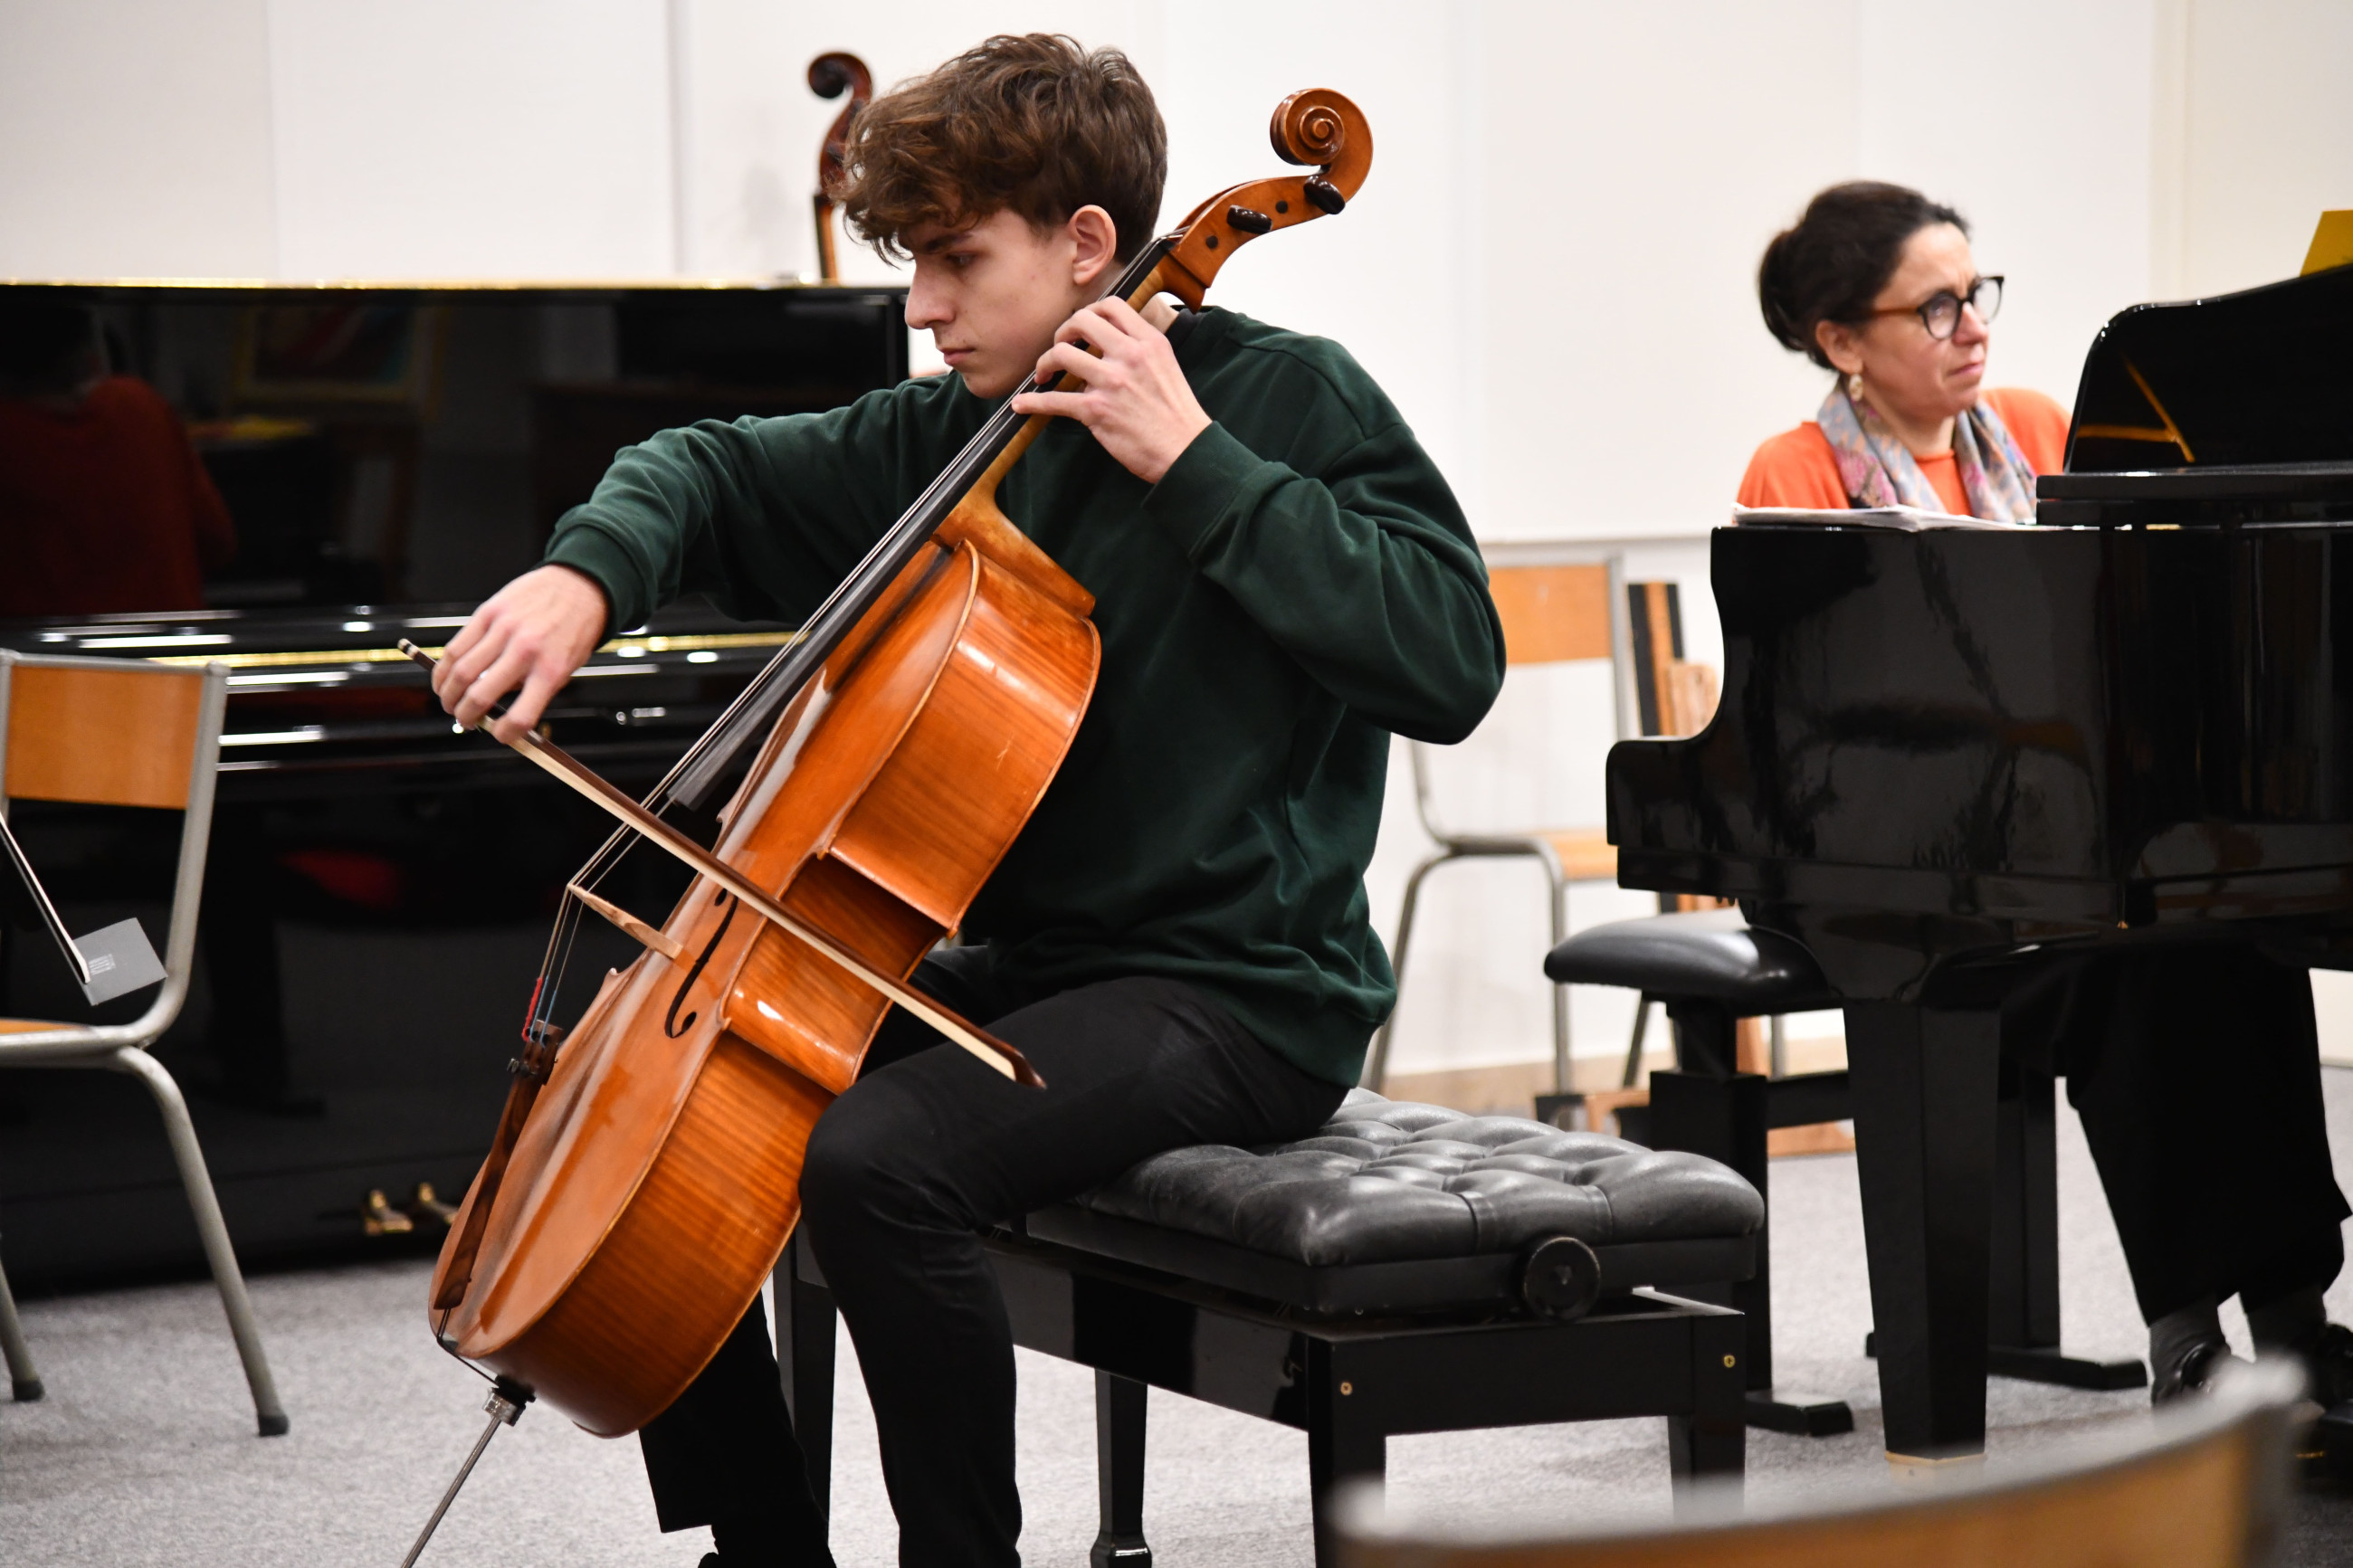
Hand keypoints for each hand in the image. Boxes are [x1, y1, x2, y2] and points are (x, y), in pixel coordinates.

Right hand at [433, 564, 608, 741]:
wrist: (577, 586)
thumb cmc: (574, 629)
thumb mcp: (567, 667)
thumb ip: (536, 689)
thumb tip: (502, 712)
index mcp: (551, 670)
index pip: (521, 716)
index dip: (505, 734)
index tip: (498, 734)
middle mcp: (525, 650)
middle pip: (479, 694)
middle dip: (465, 715)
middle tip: (464, 719)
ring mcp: (504, 630)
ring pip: (460, 670)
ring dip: (447, 694)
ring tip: (449, 701)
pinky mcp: (488, 613)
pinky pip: (456, 645)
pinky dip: (443, 667)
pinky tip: (443, 677)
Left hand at [1010, 297, 1209, 484]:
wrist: (1187, 452)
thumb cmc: (1177, 415)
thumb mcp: (1167, 367)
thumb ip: (1141, 350)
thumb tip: (1108, 346)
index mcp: (1150, 342)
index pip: (1112, 305)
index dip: (1089, 312)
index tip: (1081, 328)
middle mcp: (1130, 355)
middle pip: (1081, 321)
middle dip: (1062, 332)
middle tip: (1059, 348)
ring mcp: (1112, 382)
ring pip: (1061, 354)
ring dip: (1045, 363)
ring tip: (1044, 375)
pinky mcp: (1097, 411)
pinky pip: (1054, 400)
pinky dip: (1032, 403)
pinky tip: (1022, 405)